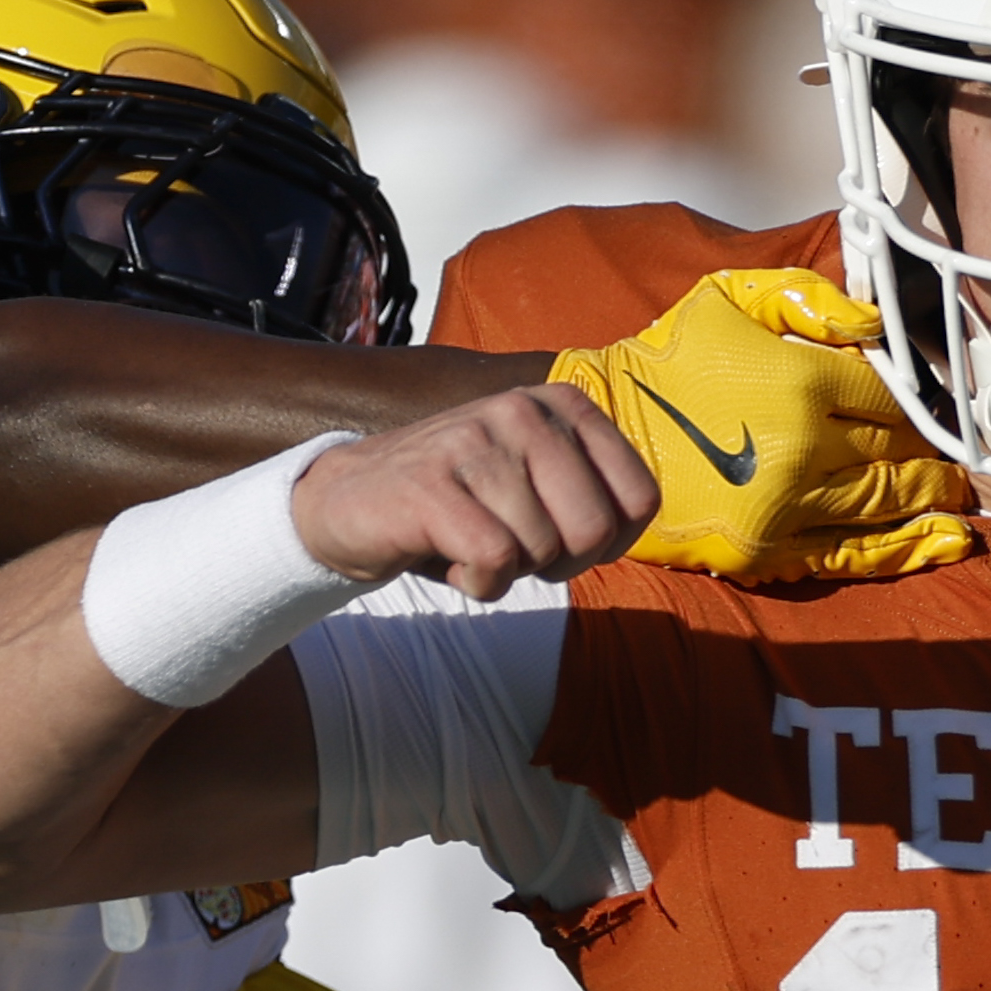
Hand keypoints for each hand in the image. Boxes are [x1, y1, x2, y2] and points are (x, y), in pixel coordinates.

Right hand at [291, 384, 660, 599]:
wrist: (351, 502)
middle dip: (560, 563)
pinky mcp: (431, 484)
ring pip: (541, 549)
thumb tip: (633, 522)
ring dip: (510, 572)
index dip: (607, 543)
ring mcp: (474, 441)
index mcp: (561, 405)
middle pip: (595, 529)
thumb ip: (596, 493)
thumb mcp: (540, 483)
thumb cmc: (461, 505)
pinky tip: (452, 562)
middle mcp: (522, 410)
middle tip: (514, 550)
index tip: (561, 536)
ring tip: (471, 545)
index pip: (639, 499)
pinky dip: (479, 584)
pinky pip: (494, 561)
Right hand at [551, 268, 973, 582]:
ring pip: (886, 505)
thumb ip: (806, 297)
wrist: (602, 432)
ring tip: (960, 501)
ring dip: (933, 503)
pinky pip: (851, 553)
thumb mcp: (728, 296)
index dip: (918, 403)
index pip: (888, 396)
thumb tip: (875, 324)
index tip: (935, 408)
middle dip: (934, 456)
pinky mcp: (767, 549)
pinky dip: (902, 551)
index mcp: (800, 381)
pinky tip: (939, 546)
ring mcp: (787, 504)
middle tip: (963, 459)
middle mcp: (804, 446)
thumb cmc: (666, 360)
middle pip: (898, 454)